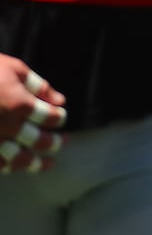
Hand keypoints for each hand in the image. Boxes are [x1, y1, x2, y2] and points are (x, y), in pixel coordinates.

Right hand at [0, 55, 66, 173]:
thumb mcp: (14, 69)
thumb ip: (38, 86)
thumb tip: (59, 100)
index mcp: (18, 104)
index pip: (49, 117)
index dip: (59, 118)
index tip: (60, 117)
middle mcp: (5, 125)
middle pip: (38, 140)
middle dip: (53, 142)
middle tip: (62, 142)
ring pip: (17, 159)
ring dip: (35, 163)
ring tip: (46, 164)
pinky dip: (8, 166)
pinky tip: (16, 165)